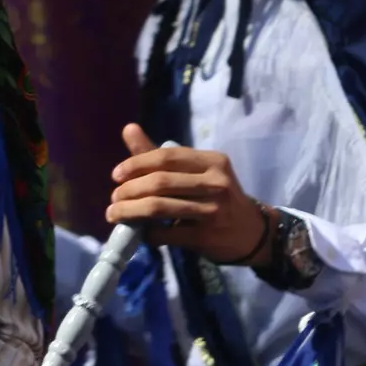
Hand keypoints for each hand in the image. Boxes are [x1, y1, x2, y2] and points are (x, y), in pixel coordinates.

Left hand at [107, 124, 272, 265]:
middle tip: (114, 199)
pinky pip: (167, 234)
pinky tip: (143, 232)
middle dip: (128, 190)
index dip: (135, 164)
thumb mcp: (197, 172)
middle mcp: (216, 183)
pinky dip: (148, 233)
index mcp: (213, 161)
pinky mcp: (207, 236)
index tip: (115, 175)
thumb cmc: (217, 197)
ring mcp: (213, 211)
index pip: (166, 157)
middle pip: (159, 182)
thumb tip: (128, 128)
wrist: (252, 233)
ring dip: (130, 211)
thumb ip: (160, 155)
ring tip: (115, 214)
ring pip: (159, 207)